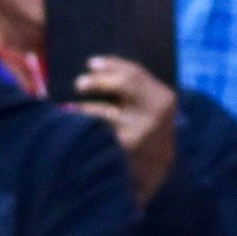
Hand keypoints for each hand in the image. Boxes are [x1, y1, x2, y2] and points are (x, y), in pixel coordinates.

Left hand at [76, 56, 183, 190]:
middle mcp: (154, 115)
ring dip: (84, 107)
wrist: (157, 172)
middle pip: (123, 85)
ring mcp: (137, 135)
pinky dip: (81, 127)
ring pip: (102, 111)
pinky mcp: (120, 153)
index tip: (91, 63)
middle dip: (97, 81)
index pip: (134, 73)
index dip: (111, 65)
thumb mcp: (153, 109)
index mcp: (163, 98)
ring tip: (73, 107)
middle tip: (80, 83)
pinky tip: (72, 126)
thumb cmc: (148, 130)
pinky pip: (94, 133)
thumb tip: (98, 67)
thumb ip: (136, 89)